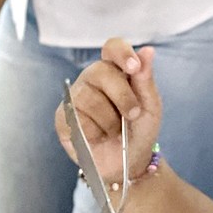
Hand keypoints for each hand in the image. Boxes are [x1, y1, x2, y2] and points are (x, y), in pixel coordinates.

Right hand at [55, 39, 161, 186]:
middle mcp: (92, 79)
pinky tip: (97, 136)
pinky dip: (94, 131)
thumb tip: (148, 51)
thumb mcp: (150, 106)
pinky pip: (76, 117)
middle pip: (100, 71)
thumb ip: (145, 79)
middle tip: (132, 115)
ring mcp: (75, 96)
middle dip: (122, 96)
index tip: (133, 67)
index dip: (121, 53)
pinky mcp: (62, 117)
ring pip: (89, 97)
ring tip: (114, 131)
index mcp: (115, 70)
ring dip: (110, 120)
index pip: (112, 48)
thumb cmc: (139, 131)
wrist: (128, 164)